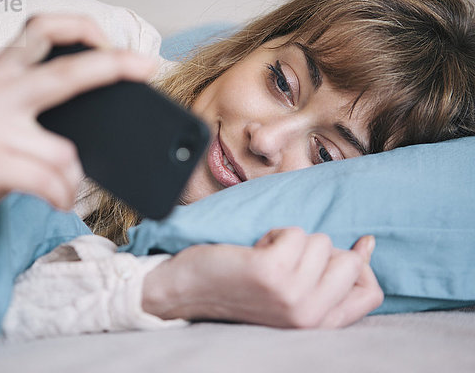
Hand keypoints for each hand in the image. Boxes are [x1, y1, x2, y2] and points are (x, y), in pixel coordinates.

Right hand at [0, 14, 156, 243]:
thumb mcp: (0, 119)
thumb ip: (37, 106)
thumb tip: (102, 109)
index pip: (40, 29)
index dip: (81, 28)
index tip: (113, 45)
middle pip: (64, 71)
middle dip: (112, 65)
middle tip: (145, 66)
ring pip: (65, 152)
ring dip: (74, 179)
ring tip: (63, 187)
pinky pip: (51, 182)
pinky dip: (63, 197)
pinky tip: (57, 200)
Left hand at [142, 227, 382, 328]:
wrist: (188, 291)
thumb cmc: (240, 287)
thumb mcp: (292, 293)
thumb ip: (328, 277)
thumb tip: (367, 245)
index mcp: (316, 324)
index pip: (370, 294)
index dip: (363, 265)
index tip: (355, 246)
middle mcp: (308, 316)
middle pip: (349, 262)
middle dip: (320, 250)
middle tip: (288, 260)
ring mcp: (291, 296)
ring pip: (321, 242)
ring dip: (291, 241)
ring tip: (265, 257)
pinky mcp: (271, 273)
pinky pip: (296, 233)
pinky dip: (275, 234)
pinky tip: (255, 250)